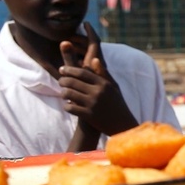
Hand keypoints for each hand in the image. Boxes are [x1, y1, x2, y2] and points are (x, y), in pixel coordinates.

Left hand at [59, 22, 137, 137]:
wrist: (123, 125)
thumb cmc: (118, 104)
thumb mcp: (114, 87)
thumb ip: (103, 73)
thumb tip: (94, 59)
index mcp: (104, 84)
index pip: (82, 72)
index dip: (69, 70)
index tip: (62, 69)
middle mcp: (98, 92)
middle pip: (72, 82)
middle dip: (62, 81)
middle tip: (61, 82)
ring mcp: (92, 104)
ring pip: (68, 94)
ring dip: (63, 93)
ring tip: (64, 94)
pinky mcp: (88, 116)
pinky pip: (70, 107)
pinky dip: (67, 106)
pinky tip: (69, 105)